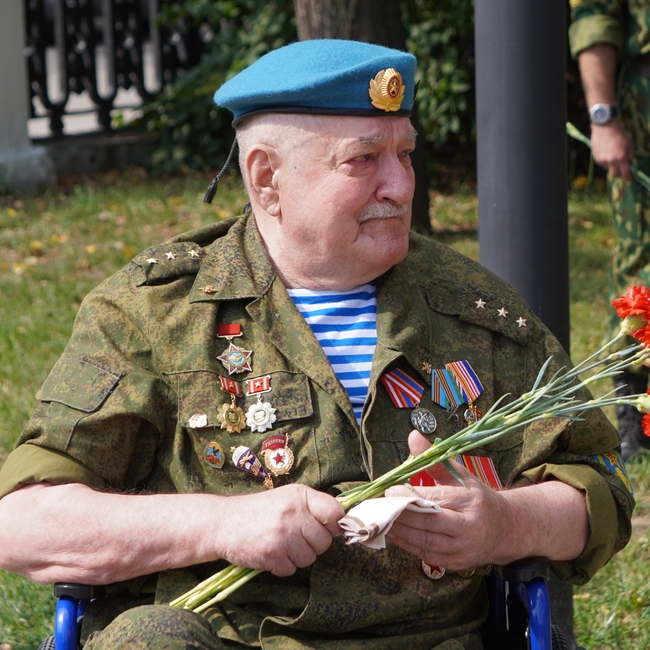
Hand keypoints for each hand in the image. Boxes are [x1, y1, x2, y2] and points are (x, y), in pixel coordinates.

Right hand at [214, 484, 343, 575]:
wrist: (224, 522)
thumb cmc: (260, 510)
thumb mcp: (287, 498)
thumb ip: (312, 506)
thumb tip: (341, 522)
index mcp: (300, 496)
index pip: (335, 512)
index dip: (335, 525)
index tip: (327, 528)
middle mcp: (293, 513)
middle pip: (324, 541)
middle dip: (313, 544)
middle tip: (295, 538)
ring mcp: (283, 535)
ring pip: (310, 558)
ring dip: (298, 557)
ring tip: (281, 544)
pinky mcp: (271, 555)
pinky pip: (292, 570)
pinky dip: (283, 566)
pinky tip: (271, 553)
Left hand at [385, 431, 507, 568]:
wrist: (504, 530)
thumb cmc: (478, 500)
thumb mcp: (461, 476)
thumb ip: (434, 460)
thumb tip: (413, 436)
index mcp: (470, 503)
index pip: (435, 500)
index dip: (409, 497)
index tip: (388, 490)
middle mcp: (468, 529)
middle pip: (427, 524)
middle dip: (399, 515)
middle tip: (377, 506)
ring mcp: (461, 550)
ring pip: (423, 542)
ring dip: (398, 531)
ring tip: (379, 519)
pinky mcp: (454, 564)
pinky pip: (425, 554)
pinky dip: (406, 543)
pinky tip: (392, 532)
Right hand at [590, 120, 634, 179]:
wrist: (604, 127)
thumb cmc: (619, 134)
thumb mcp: (629, 145)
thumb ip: (629, 157)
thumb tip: (629, 165)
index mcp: (621, 158)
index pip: (625, 173)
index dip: (628, 177)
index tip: (630, 178)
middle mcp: (611, 161)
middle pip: (615, 174)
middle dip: (619, 173)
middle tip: (622, 169)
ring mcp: (602, 160)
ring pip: (608, 168)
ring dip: (612, 165)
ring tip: (613, 154)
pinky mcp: (596, 158)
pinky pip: (603, 164)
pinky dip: (606, 161)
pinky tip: (607, 152)